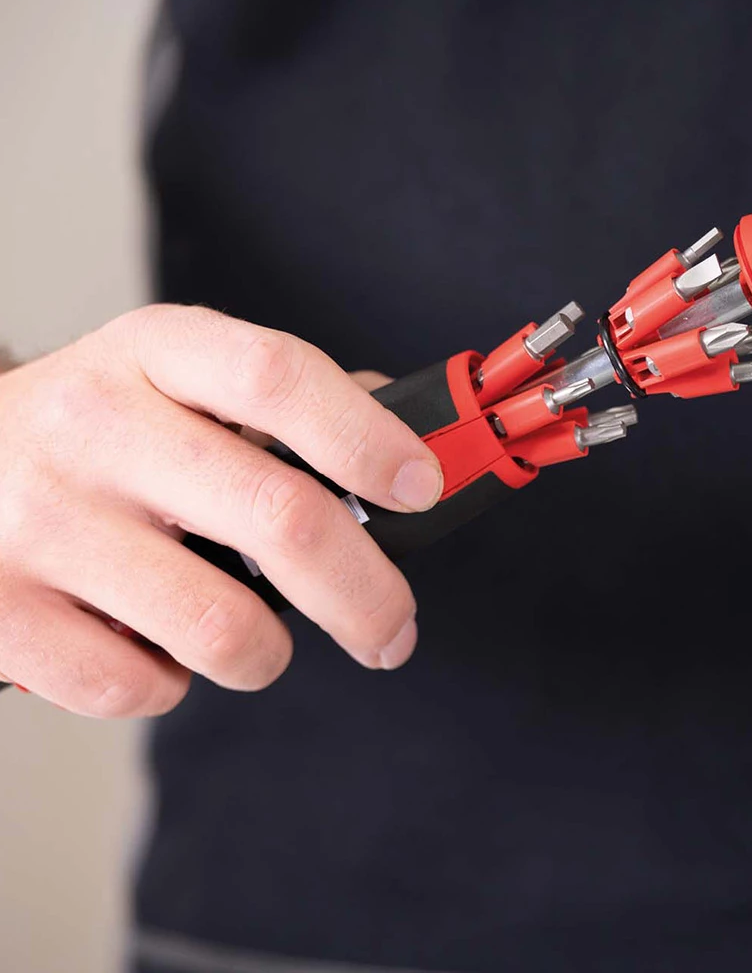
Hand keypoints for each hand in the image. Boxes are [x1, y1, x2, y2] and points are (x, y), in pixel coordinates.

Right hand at [0, 306, 441, 716]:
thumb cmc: (100, 429)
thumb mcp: (176, 376)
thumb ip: (286, 402)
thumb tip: (403, 444)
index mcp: (155, 352)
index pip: (279, 378)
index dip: (368, 438)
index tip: (422, 489)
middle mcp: (95, 425)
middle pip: (282, 519)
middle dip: (369, 596)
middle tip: (393, 630)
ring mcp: (40, 520)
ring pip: (222, 627)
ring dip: (266, 654)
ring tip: (251, 636)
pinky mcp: (2, 612)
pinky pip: (141, 686)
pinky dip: (174, 682)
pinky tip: (155, 642)